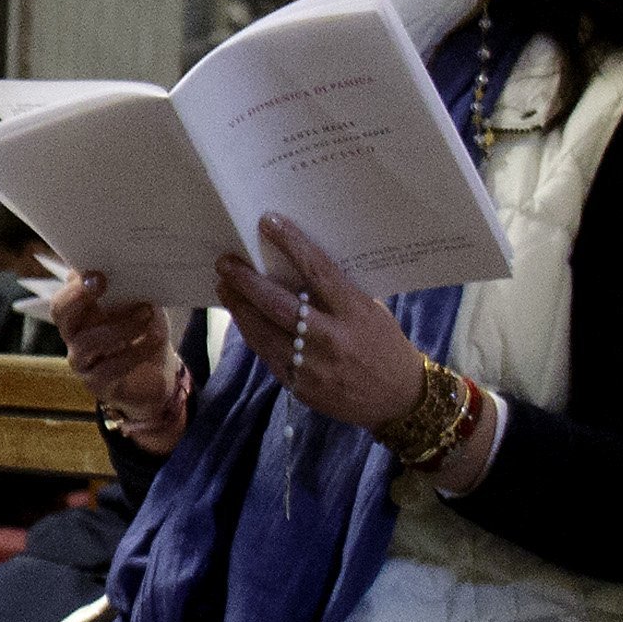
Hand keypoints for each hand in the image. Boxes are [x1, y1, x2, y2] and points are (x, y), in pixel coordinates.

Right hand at [49, 277, 194, 452]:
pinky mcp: (96, 383)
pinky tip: (155, 340)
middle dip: (79, 296)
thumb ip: (131, 291)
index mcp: (82, 312)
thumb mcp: (141, 308)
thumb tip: (131, 270)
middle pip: (60, 313)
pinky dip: (136, 350)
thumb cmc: (144, 335)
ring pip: (87, 341)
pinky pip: (110, 367)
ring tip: (146, 315)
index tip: (98, 272)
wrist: (157, 376)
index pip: (65, 294)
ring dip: (119, 325)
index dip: (75, 284)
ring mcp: (82, 361)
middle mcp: (74, 335)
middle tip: (104, 284)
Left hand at [212, 214, 430, 437]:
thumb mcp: (371, 312)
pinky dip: (252, 333)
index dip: (291, 245)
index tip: (268, 223)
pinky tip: (242, 317)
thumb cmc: (385, 345)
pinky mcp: (301, 386)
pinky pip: (268, 354)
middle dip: (247, 281)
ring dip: (240, 307)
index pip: (318, 271)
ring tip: (224, 286)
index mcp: (355, 313)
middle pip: (279, 305)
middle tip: (226, 262)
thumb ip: (338, 294)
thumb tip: (300, 265)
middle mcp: (332, 339)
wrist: (398, 398)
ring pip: (264, 332)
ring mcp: (314, 366)